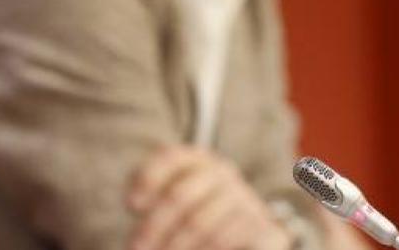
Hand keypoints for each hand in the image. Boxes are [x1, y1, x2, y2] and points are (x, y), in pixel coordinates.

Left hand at [126, 145, 290, 249]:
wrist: (247, 237)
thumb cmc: (195, 216)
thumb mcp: (171, 201)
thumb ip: (150, 193)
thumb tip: (135, 202)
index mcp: (198, 160)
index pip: (170, 157)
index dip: (148, 178)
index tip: (132, 205)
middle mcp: (223, 174)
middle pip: (179, 196)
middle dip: (152, 226)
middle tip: (134, 248)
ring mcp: (246, 200)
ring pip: (200, 223)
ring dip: (174, 245)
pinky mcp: (266, 230)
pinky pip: (227, 239)